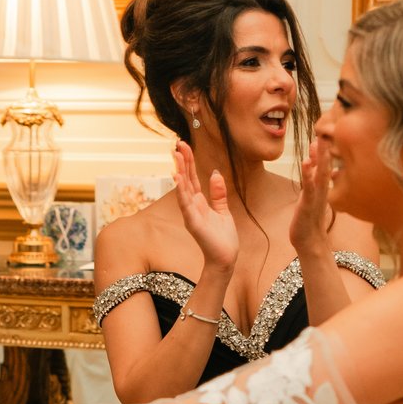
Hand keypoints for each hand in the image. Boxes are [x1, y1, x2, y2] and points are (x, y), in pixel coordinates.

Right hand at [171, 143, 238, 272]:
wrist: (225, 259)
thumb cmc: (223, 238)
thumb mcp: (223, 211)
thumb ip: (218, 193)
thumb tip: (215, 173)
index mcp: (199, 202)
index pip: (192, 178)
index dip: (189, 161)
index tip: (184, 146)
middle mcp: (192, 206)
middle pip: (186, 179)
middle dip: (183, 162)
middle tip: (178, 144)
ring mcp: (191, 214)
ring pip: (183, 189)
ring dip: (180, 172)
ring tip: (177, 157)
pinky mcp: (193, 223)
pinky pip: (186, 204)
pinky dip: (181, 191)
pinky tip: (178, 179)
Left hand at [289, 135, 334, 253]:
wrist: (310, 242)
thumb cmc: (309, 221)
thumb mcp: (312, 199)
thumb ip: (314, 184)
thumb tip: (316, 170)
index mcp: (322, 188)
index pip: (324, 166)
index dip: (324, 151)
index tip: (323, 134)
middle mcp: (322, 190)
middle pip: (325, 166)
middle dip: (324, 149)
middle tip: (324, 131)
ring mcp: (316, 197)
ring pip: (320, 174)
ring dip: (319, 158)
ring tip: (318, 143)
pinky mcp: (308, 204)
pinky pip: (309, 187)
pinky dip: (308, 174)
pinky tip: (306, 163)